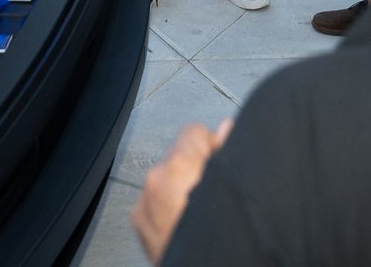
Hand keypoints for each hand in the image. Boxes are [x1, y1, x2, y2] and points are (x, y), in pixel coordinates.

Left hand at [133, 120, 231, 263]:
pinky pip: (155, 199)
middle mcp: (156, 180)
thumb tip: (225, 129)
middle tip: (212, 191)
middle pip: (180, 155)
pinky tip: (184, 220)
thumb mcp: (230, 189)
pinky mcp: (139, 220)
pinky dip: (167, 205)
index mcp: (179, 167)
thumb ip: (227, 153)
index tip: (219, 160)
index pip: (194, 131)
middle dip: (196, 168)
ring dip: (180, 187)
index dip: (211, 145)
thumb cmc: (216, 241)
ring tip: (199, 210)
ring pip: (167, 178)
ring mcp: (145, 202)